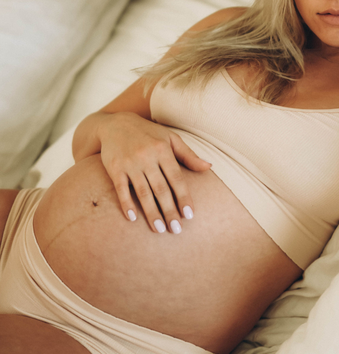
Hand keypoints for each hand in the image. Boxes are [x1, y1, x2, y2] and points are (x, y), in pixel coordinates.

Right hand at [98, 111, 211, 232]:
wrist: (114, 124)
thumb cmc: (148, 134)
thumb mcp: (170, 139)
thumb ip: (188, 155)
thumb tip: (209, 167)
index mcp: (163, 150)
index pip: (176, 178)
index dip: (184, 197)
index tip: (189, 215)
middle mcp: (147, 157)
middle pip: (161, 189)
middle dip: (169, 211)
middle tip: (176, 230)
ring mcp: (130, 163)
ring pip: (143, 192)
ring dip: (151, 212)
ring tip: (158, 229)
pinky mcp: (114, 168)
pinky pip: (121, 189)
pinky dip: (127, 204)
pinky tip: (132, 218)